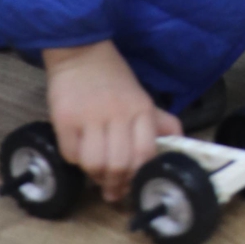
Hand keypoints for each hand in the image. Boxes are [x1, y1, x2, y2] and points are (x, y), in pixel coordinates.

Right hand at [44, 39, 181, 203]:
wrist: (81, 52)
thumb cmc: (114, 79)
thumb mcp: (142, 97)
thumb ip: (160, 121)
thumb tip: (179, 144)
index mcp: (141, 110)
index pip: (145, 154)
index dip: (139, 176)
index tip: (133, 186)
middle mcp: (118, 114)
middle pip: (119, 164)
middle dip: (117, 184)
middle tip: (112, 190)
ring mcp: (89, 117)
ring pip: (95, 163)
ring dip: (96, 175)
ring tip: (96, 175)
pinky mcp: (64, 119)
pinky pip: (71, 153)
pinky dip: (76, 161)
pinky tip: (80, 154)